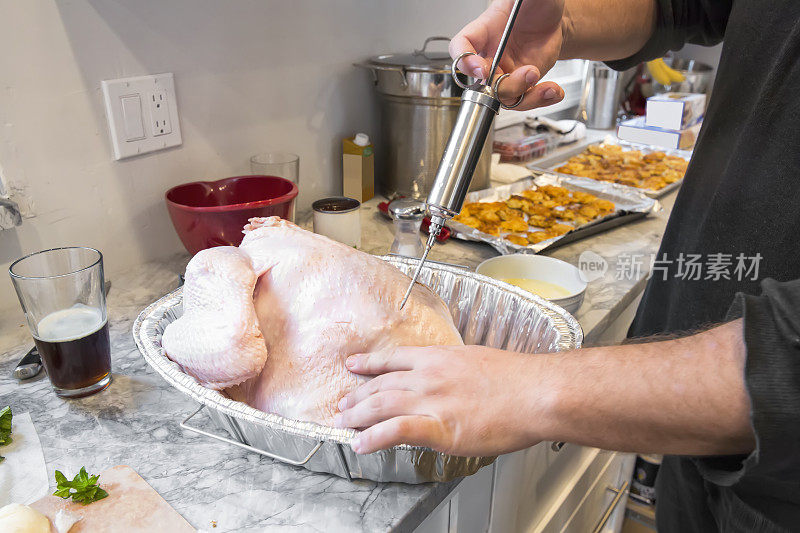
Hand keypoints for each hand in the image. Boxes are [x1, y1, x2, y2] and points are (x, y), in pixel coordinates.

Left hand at [334, 346, 548, 455]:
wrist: (537, 393)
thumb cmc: (517, 379)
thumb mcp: (478, 361)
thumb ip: (455, 370)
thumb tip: (450, 378)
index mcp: (438, 357)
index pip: (393, 358)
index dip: (368, 363)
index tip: (353, 365)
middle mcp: (429, 376)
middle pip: (381, 384)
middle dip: (357, 395)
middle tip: (342, 405)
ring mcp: (432, 401)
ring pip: (381, 405)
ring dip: (357, 416)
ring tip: (342, 424)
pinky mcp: (439, 427)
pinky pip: (396, 431)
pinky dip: (374, 438)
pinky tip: (362, 444)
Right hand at [451, 0, 566, 109]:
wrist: (549, 18)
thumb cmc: (531, 4)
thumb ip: (518, 2)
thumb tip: (518, 2)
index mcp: (483, 33)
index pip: (460, 48)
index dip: (466, 62)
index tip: (481, 69)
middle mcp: (490, 57)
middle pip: (483, 84)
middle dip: (504, 86)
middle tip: (529, 72)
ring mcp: (505, 73)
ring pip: (505, 97)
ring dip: (526, 95)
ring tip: (547, 86)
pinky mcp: (522, 83)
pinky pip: (525, 100)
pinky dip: (541, 99)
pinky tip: (553, 91)